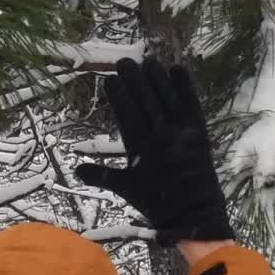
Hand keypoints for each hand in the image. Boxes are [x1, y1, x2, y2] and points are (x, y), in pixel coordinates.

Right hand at [75, 58, 232, 246]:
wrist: (193, 214)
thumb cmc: (156, 203)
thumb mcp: (126, 189)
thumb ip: (101, 176)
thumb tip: (76, 170)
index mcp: (140, 147)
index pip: (126, 113)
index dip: (118, 95)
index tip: (110, 80)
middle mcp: (160, 134)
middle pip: (145, 100)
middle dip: (134, 79)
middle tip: (124, 61)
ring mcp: (182, 131)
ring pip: (167, 98)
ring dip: (157, 77)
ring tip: (148, 60)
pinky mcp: (199, 131)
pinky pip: (191, 103)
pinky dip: (184, 86)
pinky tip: (176, 70)